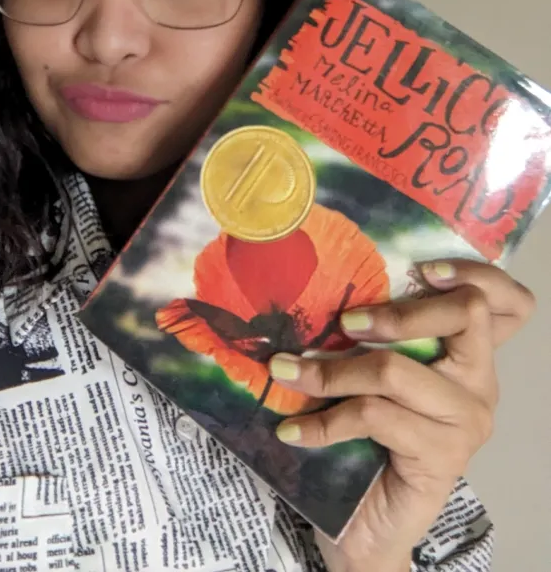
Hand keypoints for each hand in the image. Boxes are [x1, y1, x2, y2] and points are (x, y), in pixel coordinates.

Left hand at [268, 259, 534, 571]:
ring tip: (288, 373)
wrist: (366, 527)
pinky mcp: (441, 457)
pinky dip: (322, 420)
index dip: (476, 273)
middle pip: (464, 316)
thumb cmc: (366, 440)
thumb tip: (320, 285)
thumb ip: (370, 335)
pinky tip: (292, 430)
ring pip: (397, 370)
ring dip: (331, 371)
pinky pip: (373, 416)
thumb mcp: (372, 375)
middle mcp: (480, 384)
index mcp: (468, 356)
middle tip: (342, 324)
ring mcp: (466, 422)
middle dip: (396, 312)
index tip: (423, 268)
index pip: (505, 303)